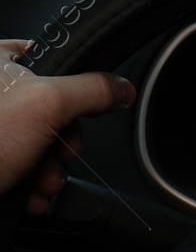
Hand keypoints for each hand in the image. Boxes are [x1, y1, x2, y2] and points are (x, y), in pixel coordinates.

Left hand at [0, 40, 136, 214]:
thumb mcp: (47, 105)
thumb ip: (92, 90)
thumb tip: (122, 88)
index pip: (51, 57)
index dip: (75, 88)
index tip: (81, 111)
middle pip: (48, 106)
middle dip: (60, 143)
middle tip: (58, 157)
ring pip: (34, 139)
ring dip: (48, 169)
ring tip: (41, 185)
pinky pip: (16, 162)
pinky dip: (28, 182)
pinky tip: (28, 194)